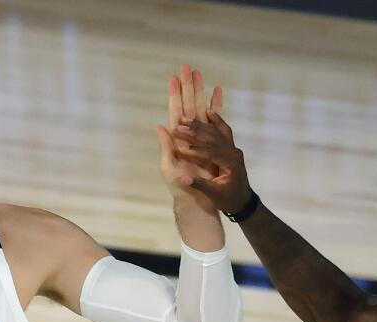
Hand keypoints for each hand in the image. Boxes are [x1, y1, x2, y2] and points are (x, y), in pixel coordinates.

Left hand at [155, 64, 222, 198]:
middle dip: (187, 85)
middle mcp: (188, 134)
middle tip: (187, 67)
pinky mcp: (212, 141)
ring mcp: (200, 136)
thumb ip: (166, 147)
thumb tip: (159, 126)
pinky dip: (215, 104)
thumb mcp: (170, 168)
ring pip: (200, 107)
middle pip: (188, 104)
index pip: (175, 111)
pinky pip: (215, 119)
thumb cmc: (180, 187)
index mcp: (176, 138)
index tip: (173, 77)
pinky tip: (217, 91)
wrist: (197, 198)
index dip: (174, 94)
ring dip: (200, 90)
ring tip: (199, 72)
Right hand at [171, 113, 251, 214]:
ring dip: (201, 124)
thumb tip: (183, 179)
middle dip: (195, 131)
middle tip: (178, 126)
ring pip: (217, 132)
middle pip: (213, 138)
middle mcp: (234, 153)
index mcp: (231, 164)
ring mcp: (234, 149)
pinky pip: (224, 131)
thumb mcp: (214, 195)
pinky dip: (216, 120)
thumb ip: (199, 185)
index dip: (194, 149)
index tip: (178, 146)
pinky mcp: (232, 148)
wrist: (243, 201)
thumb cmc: (228, 201)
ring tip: (185, 119)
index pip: (210, 152)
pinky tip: (207, 111)